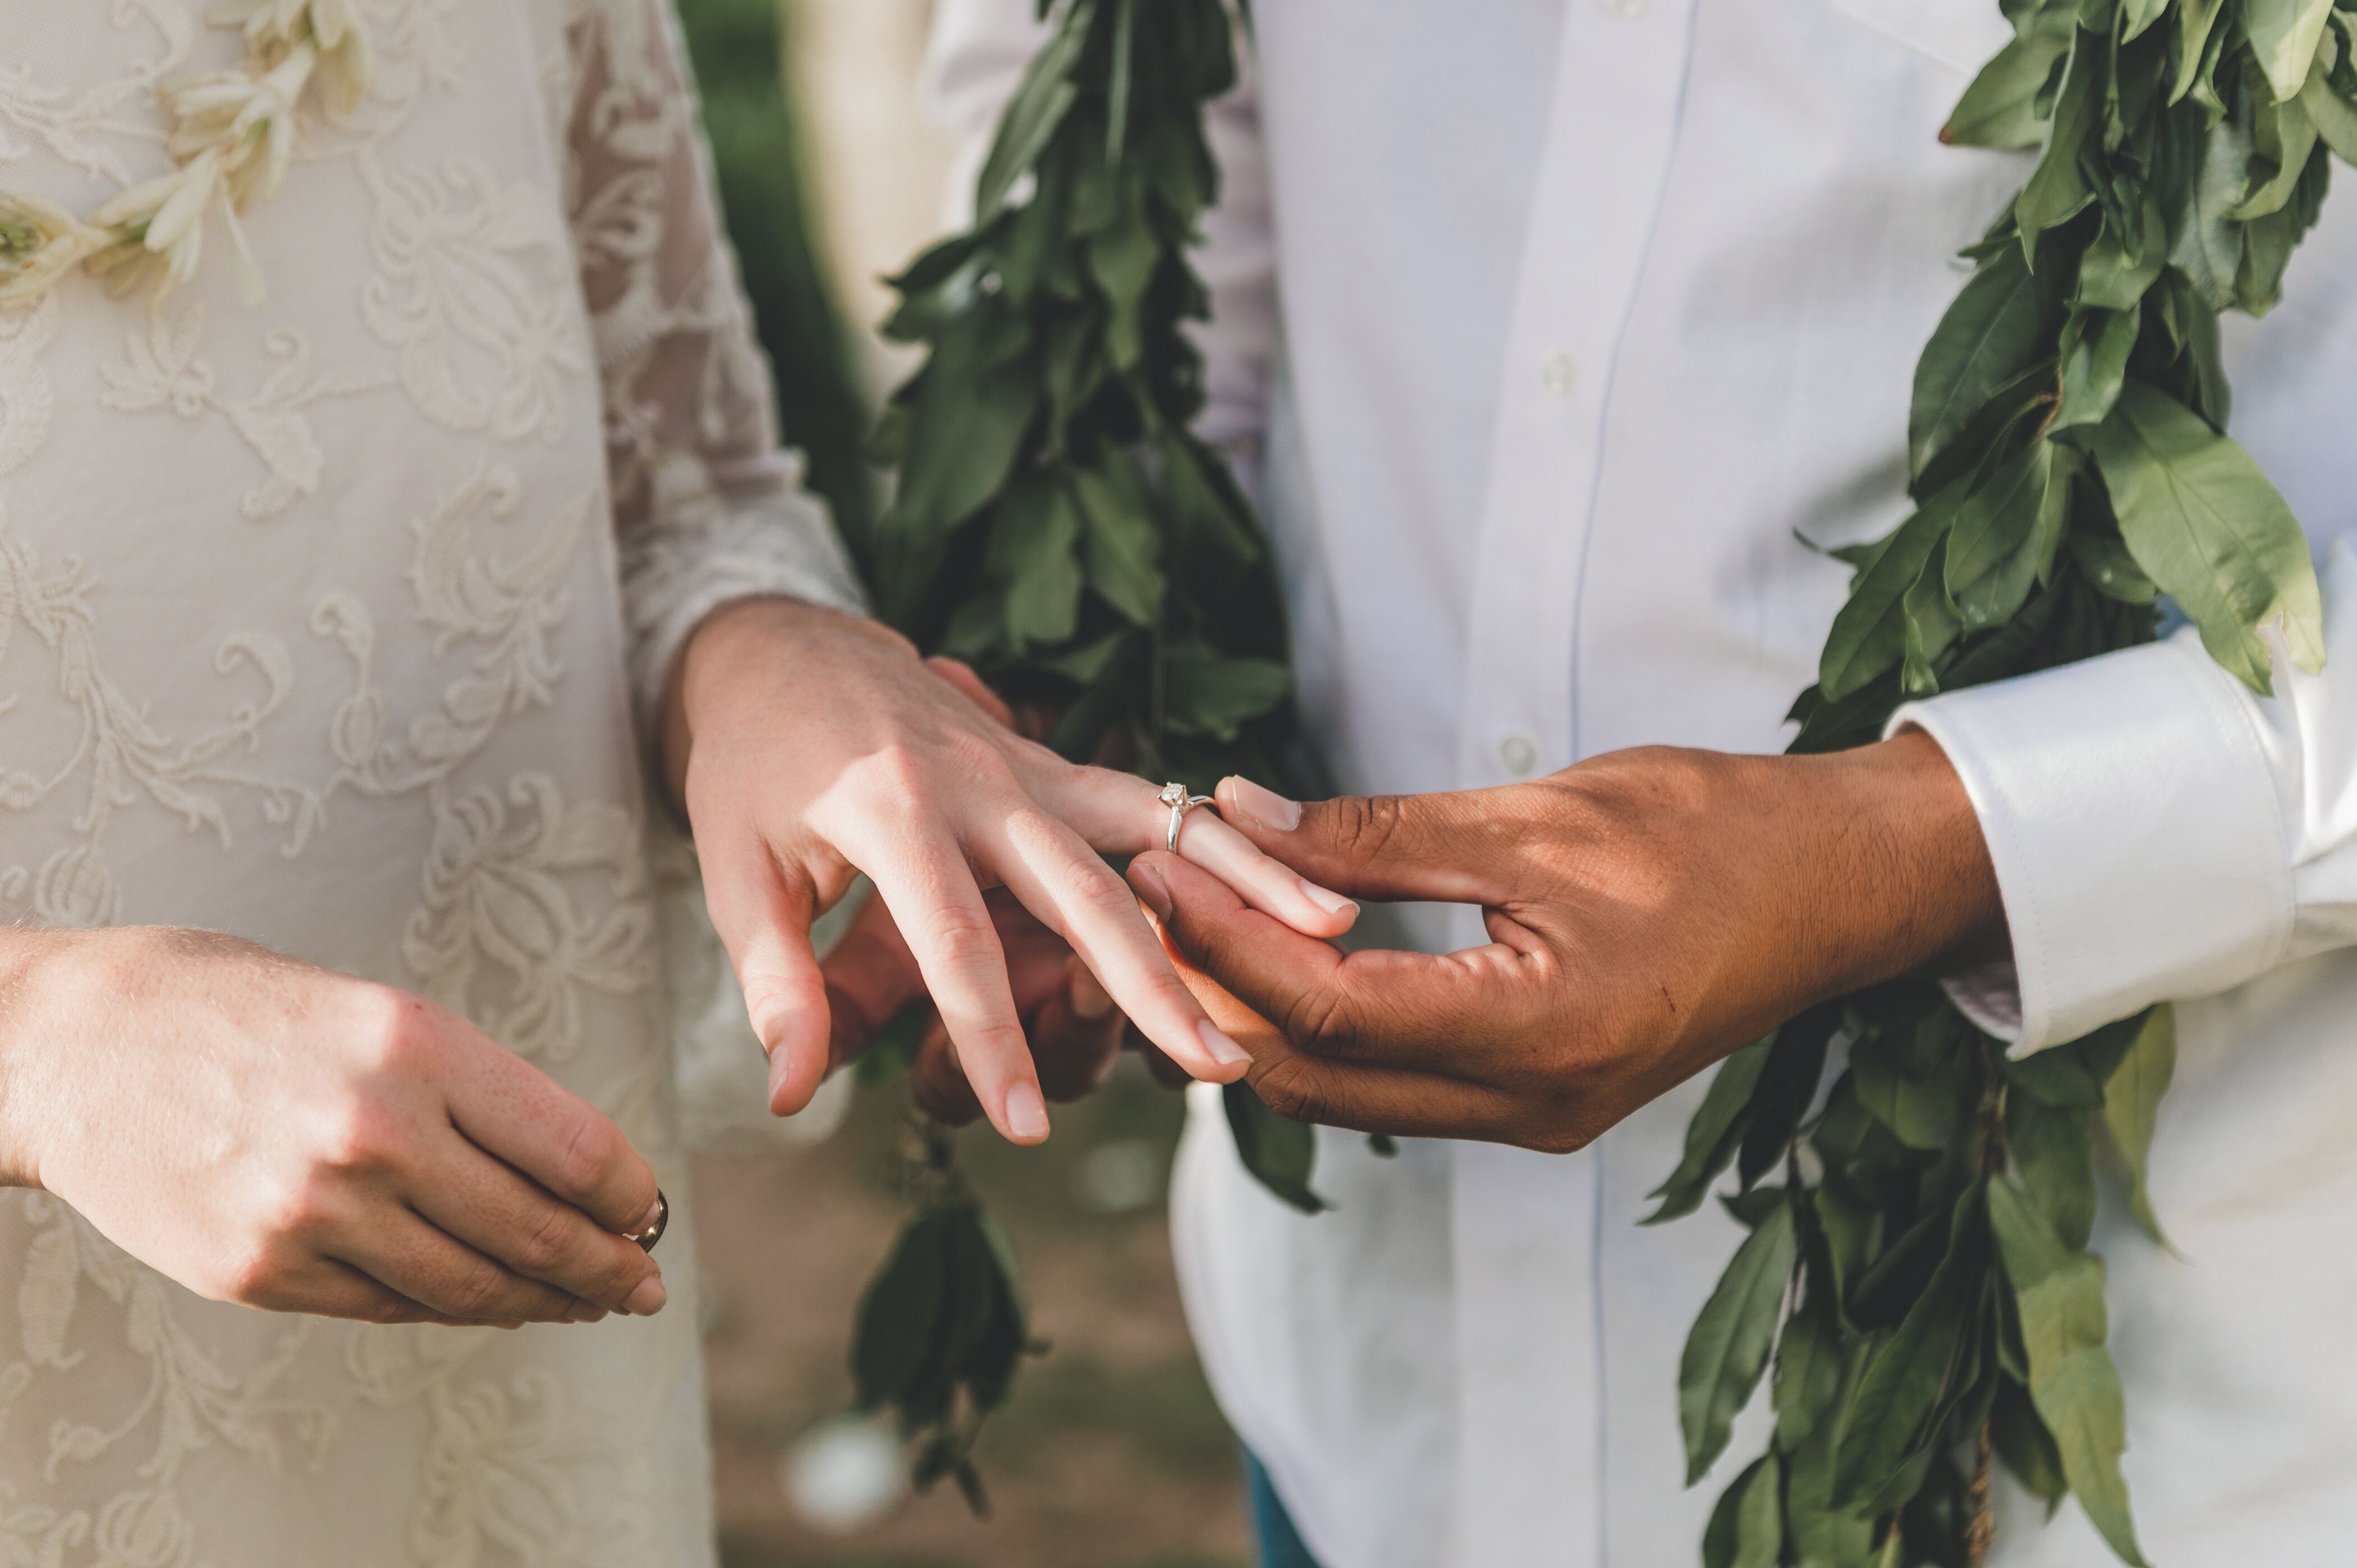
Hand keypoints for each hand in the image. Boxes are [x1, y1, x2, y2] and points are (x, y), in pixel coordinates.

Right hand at [0, 927, 668, 1325]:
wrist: (81, 1044)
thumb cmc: (251, 1014)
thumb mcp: (384, 1016)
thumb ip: (479, 1095)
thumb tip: (583, 1179)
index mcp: (418, 1048)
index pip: (573, 1148)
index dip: (630, 1196)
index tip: (653, 1214)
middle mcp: (374, 1134)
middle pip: (536, 1231)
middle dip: (609, 1267)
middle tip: (646, 1284)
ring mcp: (312, 1213)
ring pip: (469, 1287)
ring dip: (542, 1301)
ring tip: (584, 1301)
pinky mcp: (260, 1272)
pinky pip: (390, 1307)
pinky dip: (452, 1308)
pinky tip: (486, 1300)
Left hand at [663, 598, 1354, 1143]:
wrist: (784, 648)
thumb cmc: (753, 769)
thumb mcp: (736, 872)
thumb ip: (777, 984)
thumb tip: (792, 1093)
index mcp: (889, 809)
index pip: (953, 944)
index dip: (992, 1040)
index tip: (1026, 1128)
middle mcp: (978, 780)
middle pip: (1084, 889)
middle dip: (1153, 984)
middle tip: (1215, 1066)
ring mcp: (1030, 764)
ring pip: (1151, 825)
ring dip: (1238, 879)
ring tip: (1326, 929)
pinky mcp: (1057, 763)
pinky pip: (1154, 799)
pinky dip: (1227, 833)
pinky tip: (1301, 872)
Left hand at [1126, 735, 2002, 1151]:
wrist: (1837, 888)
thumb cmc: (1713, 832)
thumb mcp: (1538, 818)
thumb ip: (1380, 834)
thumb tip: (1243, 816)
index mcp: (1541, 1034)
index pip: (1330, 1011)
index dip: (1223, 941)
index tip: (1157, 863)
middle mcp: (1532, 1106)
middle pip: (1316, 1078)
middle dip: (1214, 993)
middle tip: (1143, 898)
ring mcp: (1534, 1118)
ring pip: (1346, 1095)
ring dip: (1257, 1016)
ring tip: (1190, 921)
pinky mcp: (1535, 1100)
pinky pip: (1393, 1087)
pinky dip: (1320, 1029)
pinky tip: (1276, 956)